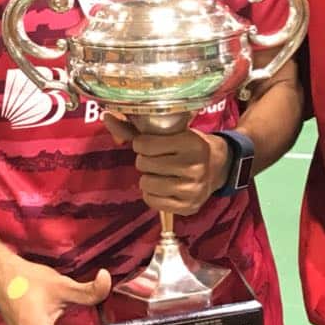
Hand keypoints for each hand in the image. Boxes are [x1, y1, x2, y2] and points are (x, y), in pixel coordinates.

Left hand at [104, 114, 228, 215]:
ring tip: (160, 173)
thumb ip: (136, 128)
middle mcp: (194, 166)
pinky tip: (162, 187)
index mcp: (191, 143)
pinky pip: (152, 201)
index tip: (150, 144)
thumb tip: (106, 117)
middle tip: (157, 159)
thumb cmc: (188, 146)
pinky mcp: (189, 207)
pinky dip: (152, 194)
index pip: (145, 144)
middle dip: (145, 160)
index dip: (141, 144)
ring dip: (148, 177)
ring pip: (146, 184)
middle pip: (144, 164)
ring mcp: (192, 189)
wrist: (219, 166)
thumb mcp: (170, 132)